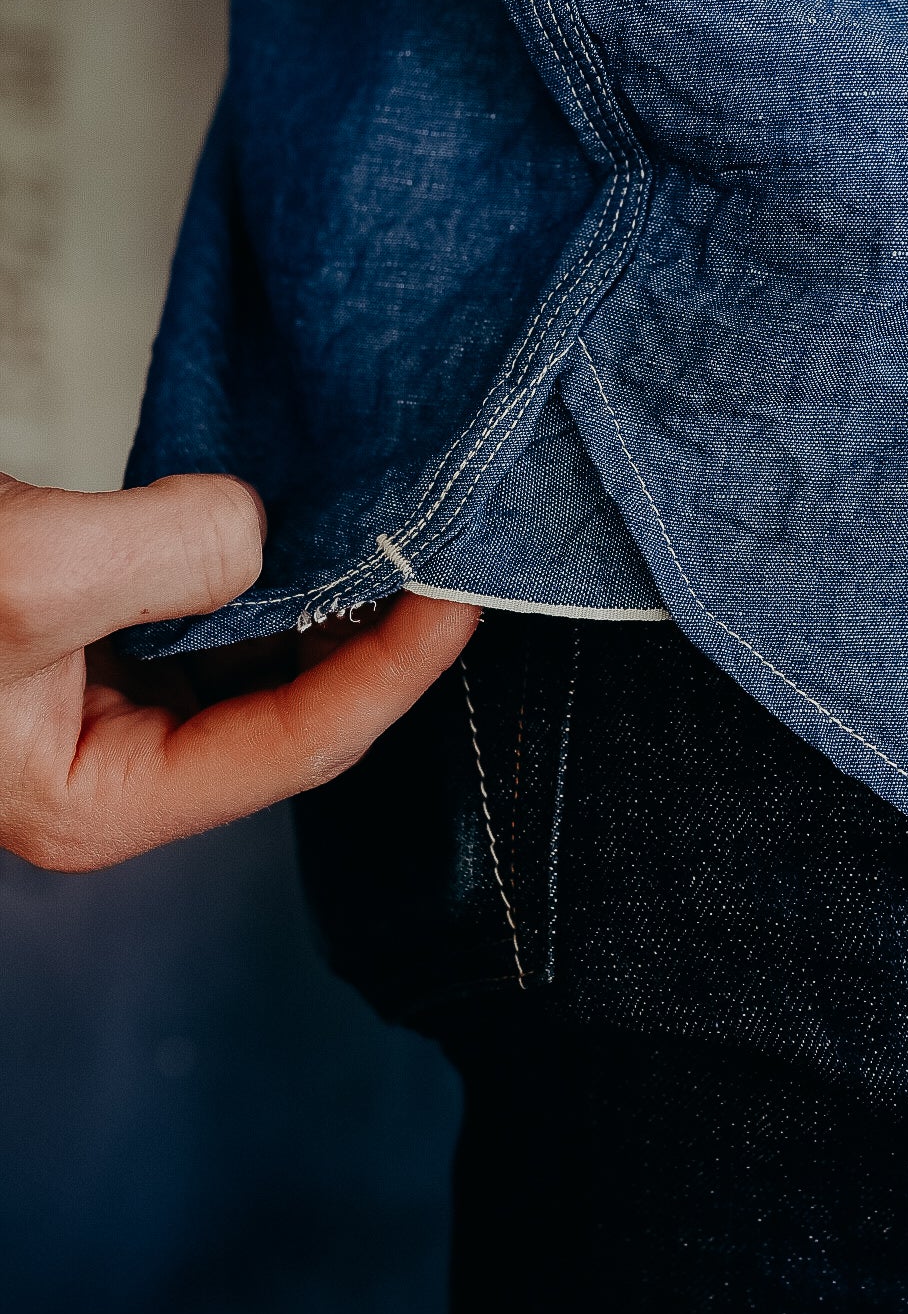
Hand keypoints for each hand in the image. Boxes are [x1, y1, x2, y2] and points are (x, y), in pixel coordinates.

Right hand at [0, 472, 476, 870]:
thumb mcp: (30, 575)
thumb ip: (164, 558)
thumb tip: (260, 530)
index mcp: (105, 801)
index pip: (301, 743)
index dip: (394, 668)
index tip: (458, 597)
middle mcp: (122, 766)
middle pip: (298, 705)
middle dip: (375, 629)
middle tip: (448, 547)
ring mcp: (118, 704)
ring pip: (265, 653)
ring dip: (329, 590)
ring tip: (400, 521)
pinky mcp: (111, 639)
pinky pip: (220, 609)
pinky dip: (271, 563)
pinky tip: (312, 512)